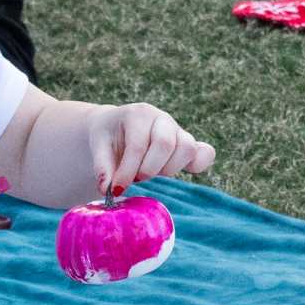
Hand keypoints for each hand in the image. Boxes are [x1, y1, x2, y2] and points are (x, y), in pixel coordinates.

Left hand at [88, 103, 215, 195]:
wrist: (116, 128)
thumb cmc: (108, 138)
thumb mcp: (98, 148)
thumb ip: (103, 168)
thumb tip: (108, 189)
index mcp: (138, 114)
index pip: (138, 145)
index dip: (128, 171)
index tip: (117, 189)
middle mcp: (161, 119)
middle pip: (166, 144)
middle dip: (149, 169)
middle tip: (136, 178)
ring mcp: (178, 130)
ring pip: (187, 148)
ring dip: (169, 169)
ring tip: (151, 172)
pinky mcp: (188, 144)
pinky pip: (206, 153)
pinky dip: (198, 165)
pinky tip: (183, 172)